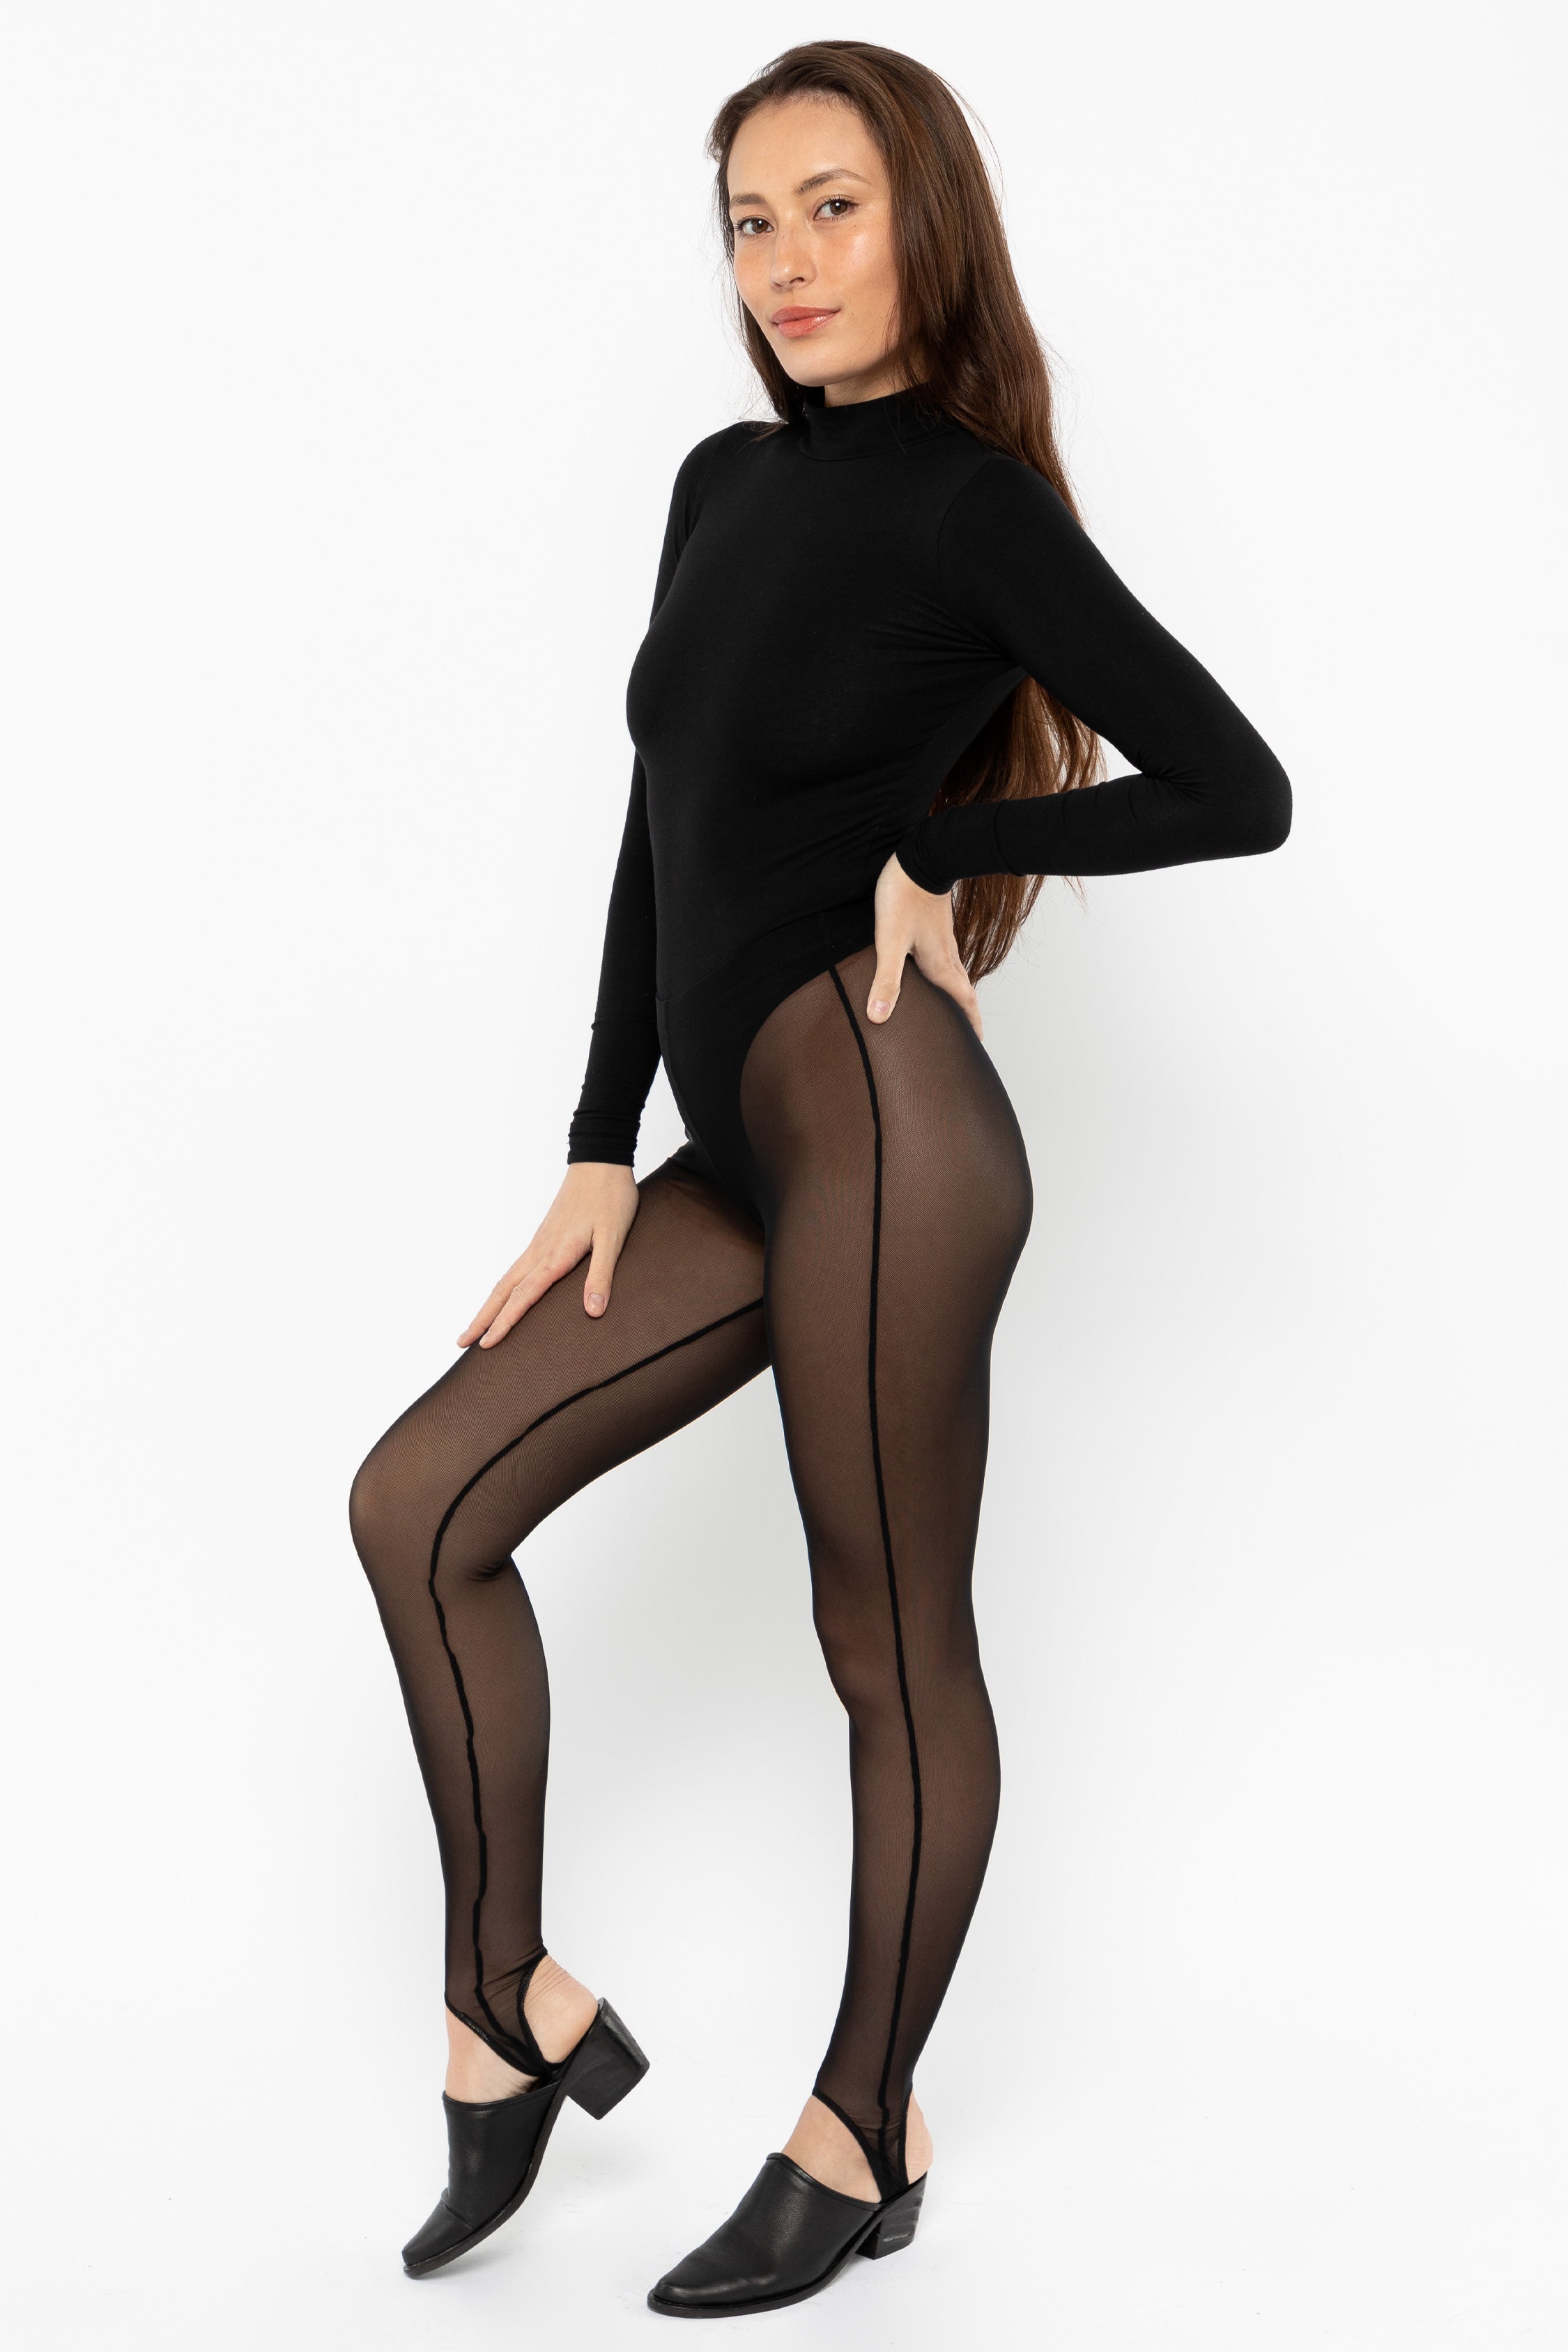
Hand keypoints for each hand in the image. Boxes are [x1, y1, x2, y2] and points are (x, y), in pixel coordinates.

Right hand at [458, 1162, 639, 1348]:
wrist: (600, 1162)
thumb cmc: (610, 1198)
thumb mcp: (613, 1238)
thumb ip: (601, 1275)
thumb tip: (592, 1311)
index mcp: (555, 1255)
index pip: (523, 1297)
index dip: (505, 1323)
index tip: (486, 1345)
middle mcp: (540, 1251)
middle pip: (503, 1291)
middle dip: (482, 1318)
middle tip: (462, 1342)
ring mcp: (539, 1243)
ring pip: (506, 1279)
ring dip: (489, 1304)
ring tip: (475, 1325)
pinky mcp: (543, 1237)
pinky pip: (516, 1268)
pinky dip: (503, 1288)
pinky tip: (504, 1295)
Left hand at [867, 851, 981, 1036]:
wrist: (920, 859)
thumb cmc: (903, 898)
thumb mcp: (890, 941)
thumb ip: (886, 980)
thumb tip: (879, 1017)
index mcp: (939, 964)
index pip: (963, 1001)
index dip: (971, 1024)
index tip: (978, 1043)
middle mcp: (946, 955)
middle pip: (963, 992)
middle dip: (968, 1015)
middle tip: (970, 1036)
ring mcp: (943, 941)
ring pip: (956, 975)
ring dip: (959, 995)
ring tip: (955, 1011)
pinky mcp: (935, 928)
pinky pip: (947, 960)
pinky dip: (948, 976)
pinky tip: (936, 973)